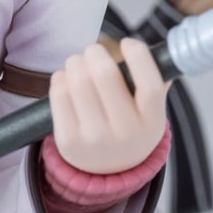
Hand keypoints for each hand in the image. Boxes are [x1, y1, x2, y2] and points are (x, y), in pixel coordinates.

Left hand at [49, 38, 168, 174]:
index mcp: (152, 122)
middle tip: (93, 52)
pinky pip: (59, 94)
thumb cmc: (128, 125)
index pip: (150, 85)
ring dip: (75, 62)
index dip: (138, 56)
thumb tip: (153, 51)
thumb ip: (153, 82)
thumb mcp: (149, 112)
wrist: (106, 170)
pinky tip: (65, 79)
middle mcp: (126, 133)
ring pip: (78, 80)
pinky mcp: (68, 141)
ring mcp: (95, 139)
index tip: (127, 43)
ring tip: (78, 63)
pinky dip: (60, 77)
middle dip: (95, 53)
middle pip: (105, 75)